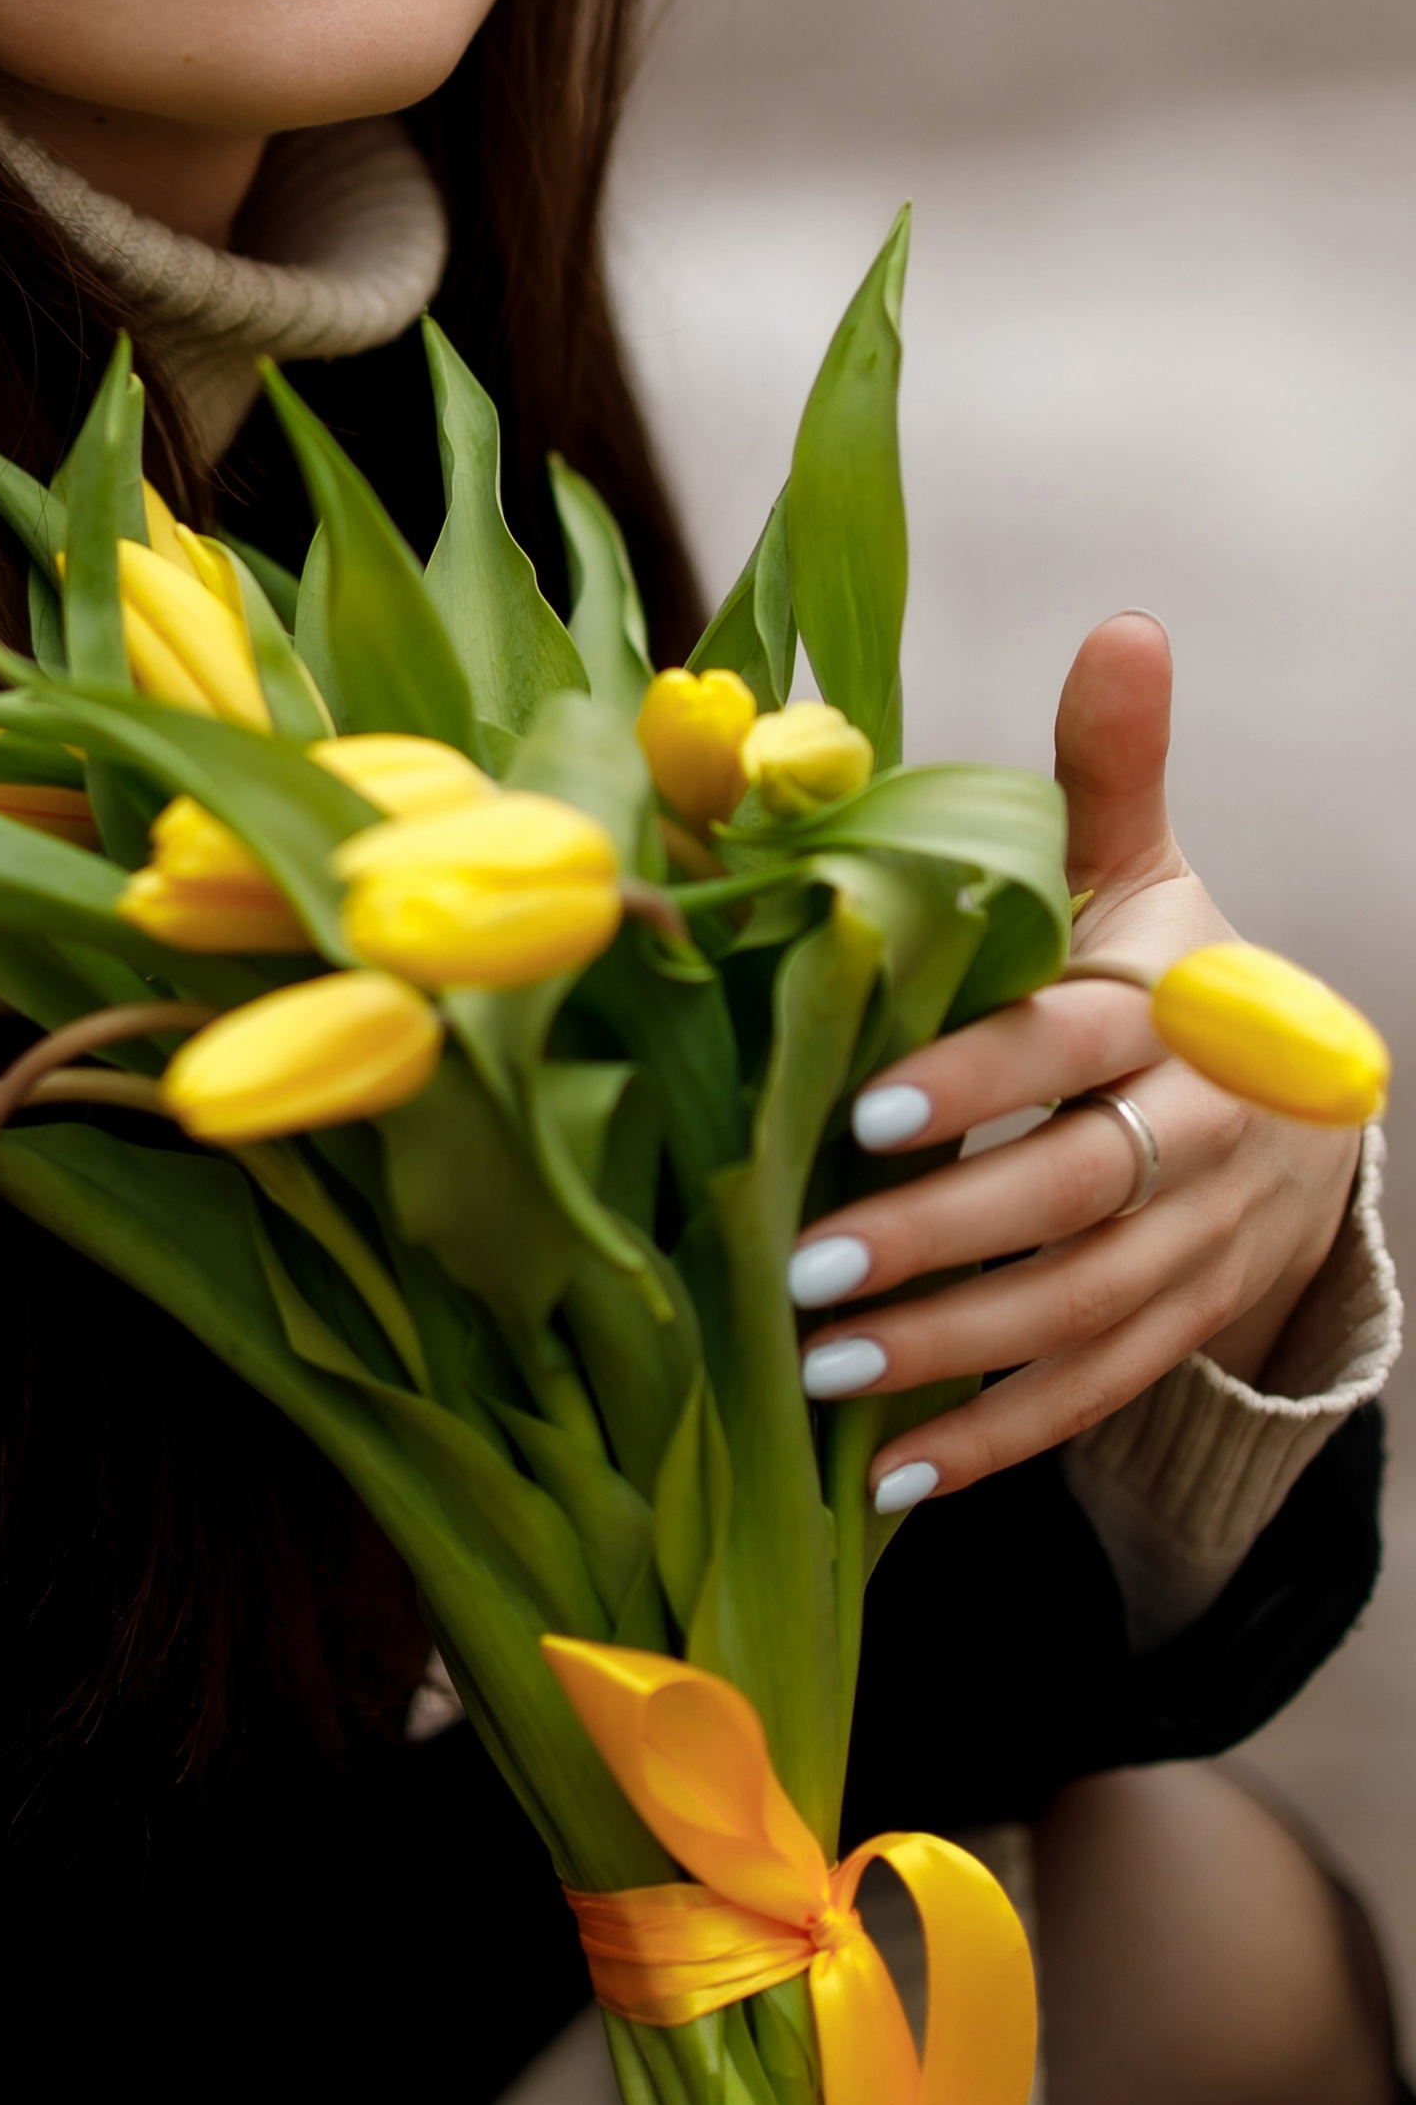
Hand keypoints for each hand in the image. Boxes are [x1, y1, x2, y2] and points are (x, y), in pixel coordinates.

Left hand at [786, 614, 1359, 1511]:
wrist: (1301, 1108)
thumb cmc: (1165, 969)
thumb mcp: (1144, 868)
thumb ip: (1108, 767)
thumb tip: (1125, 625)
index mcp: (1174, 1015)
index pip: (1068, 1048)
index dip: (977, 1080)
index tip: (868, 1107)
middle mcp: (1196, 1141)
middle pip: (1066, 1196)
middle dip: (938, 1236)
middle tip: (803, 1261)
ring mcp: (1195, 1250)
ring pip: (1075, 1314)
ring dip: (948, 1354)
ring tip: (822, 1376)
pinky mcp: (1177, 1330)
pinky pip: (1091, 1399)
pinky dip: (995, 1441)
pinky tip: (893, 1480)